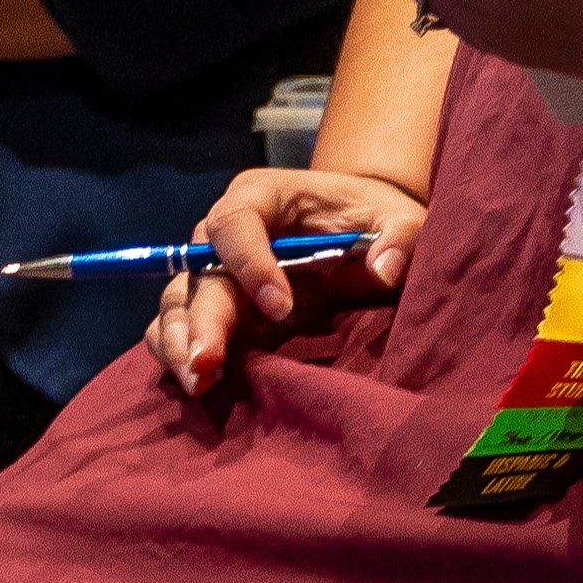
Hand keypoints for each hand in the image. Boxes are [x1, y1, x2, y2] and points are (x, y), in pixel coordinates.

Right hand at [145, 166, 430, 397]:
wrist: (359, 235)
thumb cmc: (372, 218)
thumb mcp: (400, 217)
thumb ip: (402, 236)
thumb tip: (385, 271)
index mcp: (263, 197)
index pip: (237, 222)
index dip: (250, 263)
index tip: (282, 308)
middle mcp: (225, 234)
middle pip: (199, 271)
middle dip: (203, 319)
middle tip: (208, 362)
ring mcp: (216, 274)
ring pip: (180, 303)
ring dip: (180, 342)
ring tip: (196, 382)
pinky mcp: (218, 310)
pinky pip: (181, 328)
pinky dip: (179, 354)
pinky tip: (194, 385)